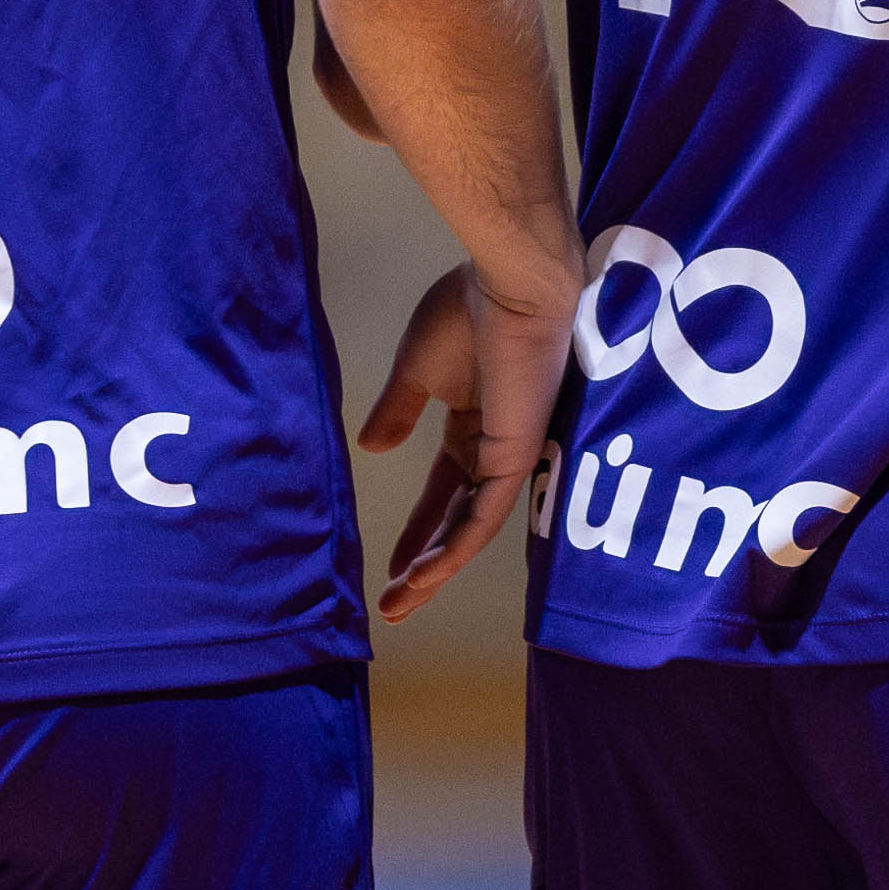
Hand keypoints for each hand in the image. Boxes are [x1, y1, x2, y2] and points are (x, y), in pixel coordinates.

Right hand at [354, 263, 575, 619]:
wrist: (510, 284)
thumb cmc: (468, 312)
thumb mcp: (416, 369)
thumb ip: (397, 411)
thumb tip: (371, 447)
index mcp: (473, 425)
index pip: (444, 491)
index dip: (419, 528)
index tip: (392, 565)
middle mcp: (494, 448)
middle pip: (457, 520)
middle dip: (425, 563)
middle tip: (394, 604)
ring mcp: (508, 457)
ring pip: (471, 530)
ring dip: (436, 570)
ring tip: (400, 605)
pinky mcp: (517, 459)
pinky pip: (485, 517)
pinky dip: (456, 550)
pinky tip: (427, 576)